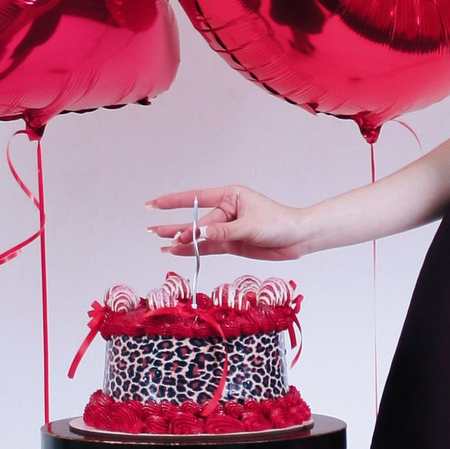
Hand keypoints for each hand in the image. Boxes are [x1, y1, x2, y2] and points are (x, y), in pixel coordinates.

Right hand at [146, 185, 308, 262]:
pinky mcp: (232, 244)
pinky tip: (177, 251)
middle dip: (176, 228)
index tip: (154, 204)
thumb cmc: (279, 223)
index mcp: (230, 197)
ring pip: (199, 235)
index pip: (196, 198)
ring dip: (180, 240)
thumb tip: (197, 234)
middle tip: (152, 230)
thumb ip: (222, 232)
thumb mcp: (249, 226)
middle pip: (197, 222)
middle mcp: (226, 211)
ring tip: (159, 242)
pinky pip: (208, 247)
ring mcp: (227, 228)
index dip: (173, 201)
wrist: (298, 239)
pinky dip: (193, 250)